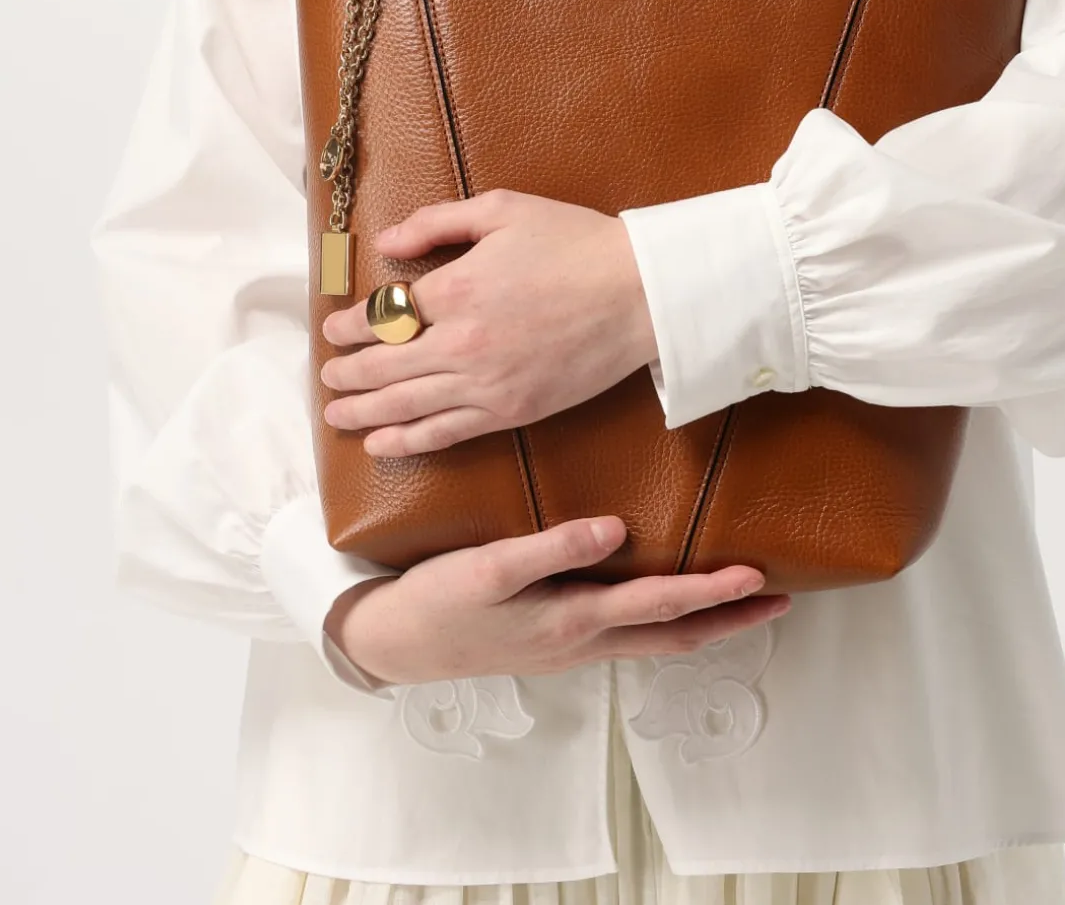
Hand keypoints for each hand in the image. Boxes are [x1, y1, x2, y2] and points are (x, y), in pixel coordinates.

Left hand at [320, 189, 658, 456]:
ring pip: (405, 406)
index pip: (383, 315)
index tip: (336, 330)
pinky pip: (447, 433)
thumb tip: (386, 242)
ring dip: (363, 413)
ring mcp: (486, 384)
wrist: (640, 294)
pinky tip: (382, 444)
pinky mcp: (511, 412)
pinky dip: (408, 441)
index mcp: (456, 288)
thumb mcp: (502, 209)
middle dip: (346, 374)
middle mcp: (462, 342)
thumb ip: (437, 222)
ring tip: (337, 415)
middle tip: (326, 376)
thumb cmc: (575, 244)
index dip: (350, 327)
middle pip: (382, 367)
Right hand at [324, 515, 791, 686]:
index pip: (660, 607)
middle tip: (780, 602)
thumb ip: (552, 548)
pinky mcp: (554, 640)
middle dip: (729, 621)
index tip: (758, 576)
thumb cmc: (439, 602)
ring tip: (738, 604)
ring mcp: (570, 646)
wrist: (395, 645)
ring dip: (702, 624)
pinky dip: (662, 622)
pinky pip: (627, 634)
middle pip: (673, 635)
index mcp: (572, 621)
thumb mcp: (489, 569)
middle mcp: (581, 641)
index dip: (712, 593)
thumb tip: (614, 529)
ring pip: (653, 639)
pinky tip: (662, 604)